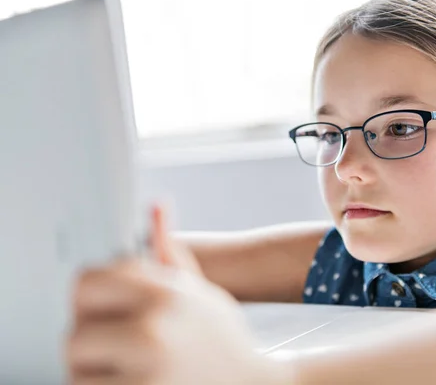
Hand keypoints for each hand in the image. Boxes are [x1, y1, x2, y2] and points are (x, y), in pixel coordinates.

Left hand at [67, 206, 290, 383]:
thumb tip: (156, 205)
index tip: (102, 308)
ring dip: (93, 372)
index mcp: (166, 295)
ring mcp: (145, 374)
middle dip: (90, 340)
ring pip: (78, 371)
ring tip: (127, 368)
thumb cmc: (224, 341)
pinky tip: (130, 381)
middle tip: (116, 345)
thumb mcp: (201, 292)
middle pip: (74, 334)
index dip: (91, 296)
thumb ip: (169, 253)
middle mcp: (153, 331)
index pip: (86, 283)